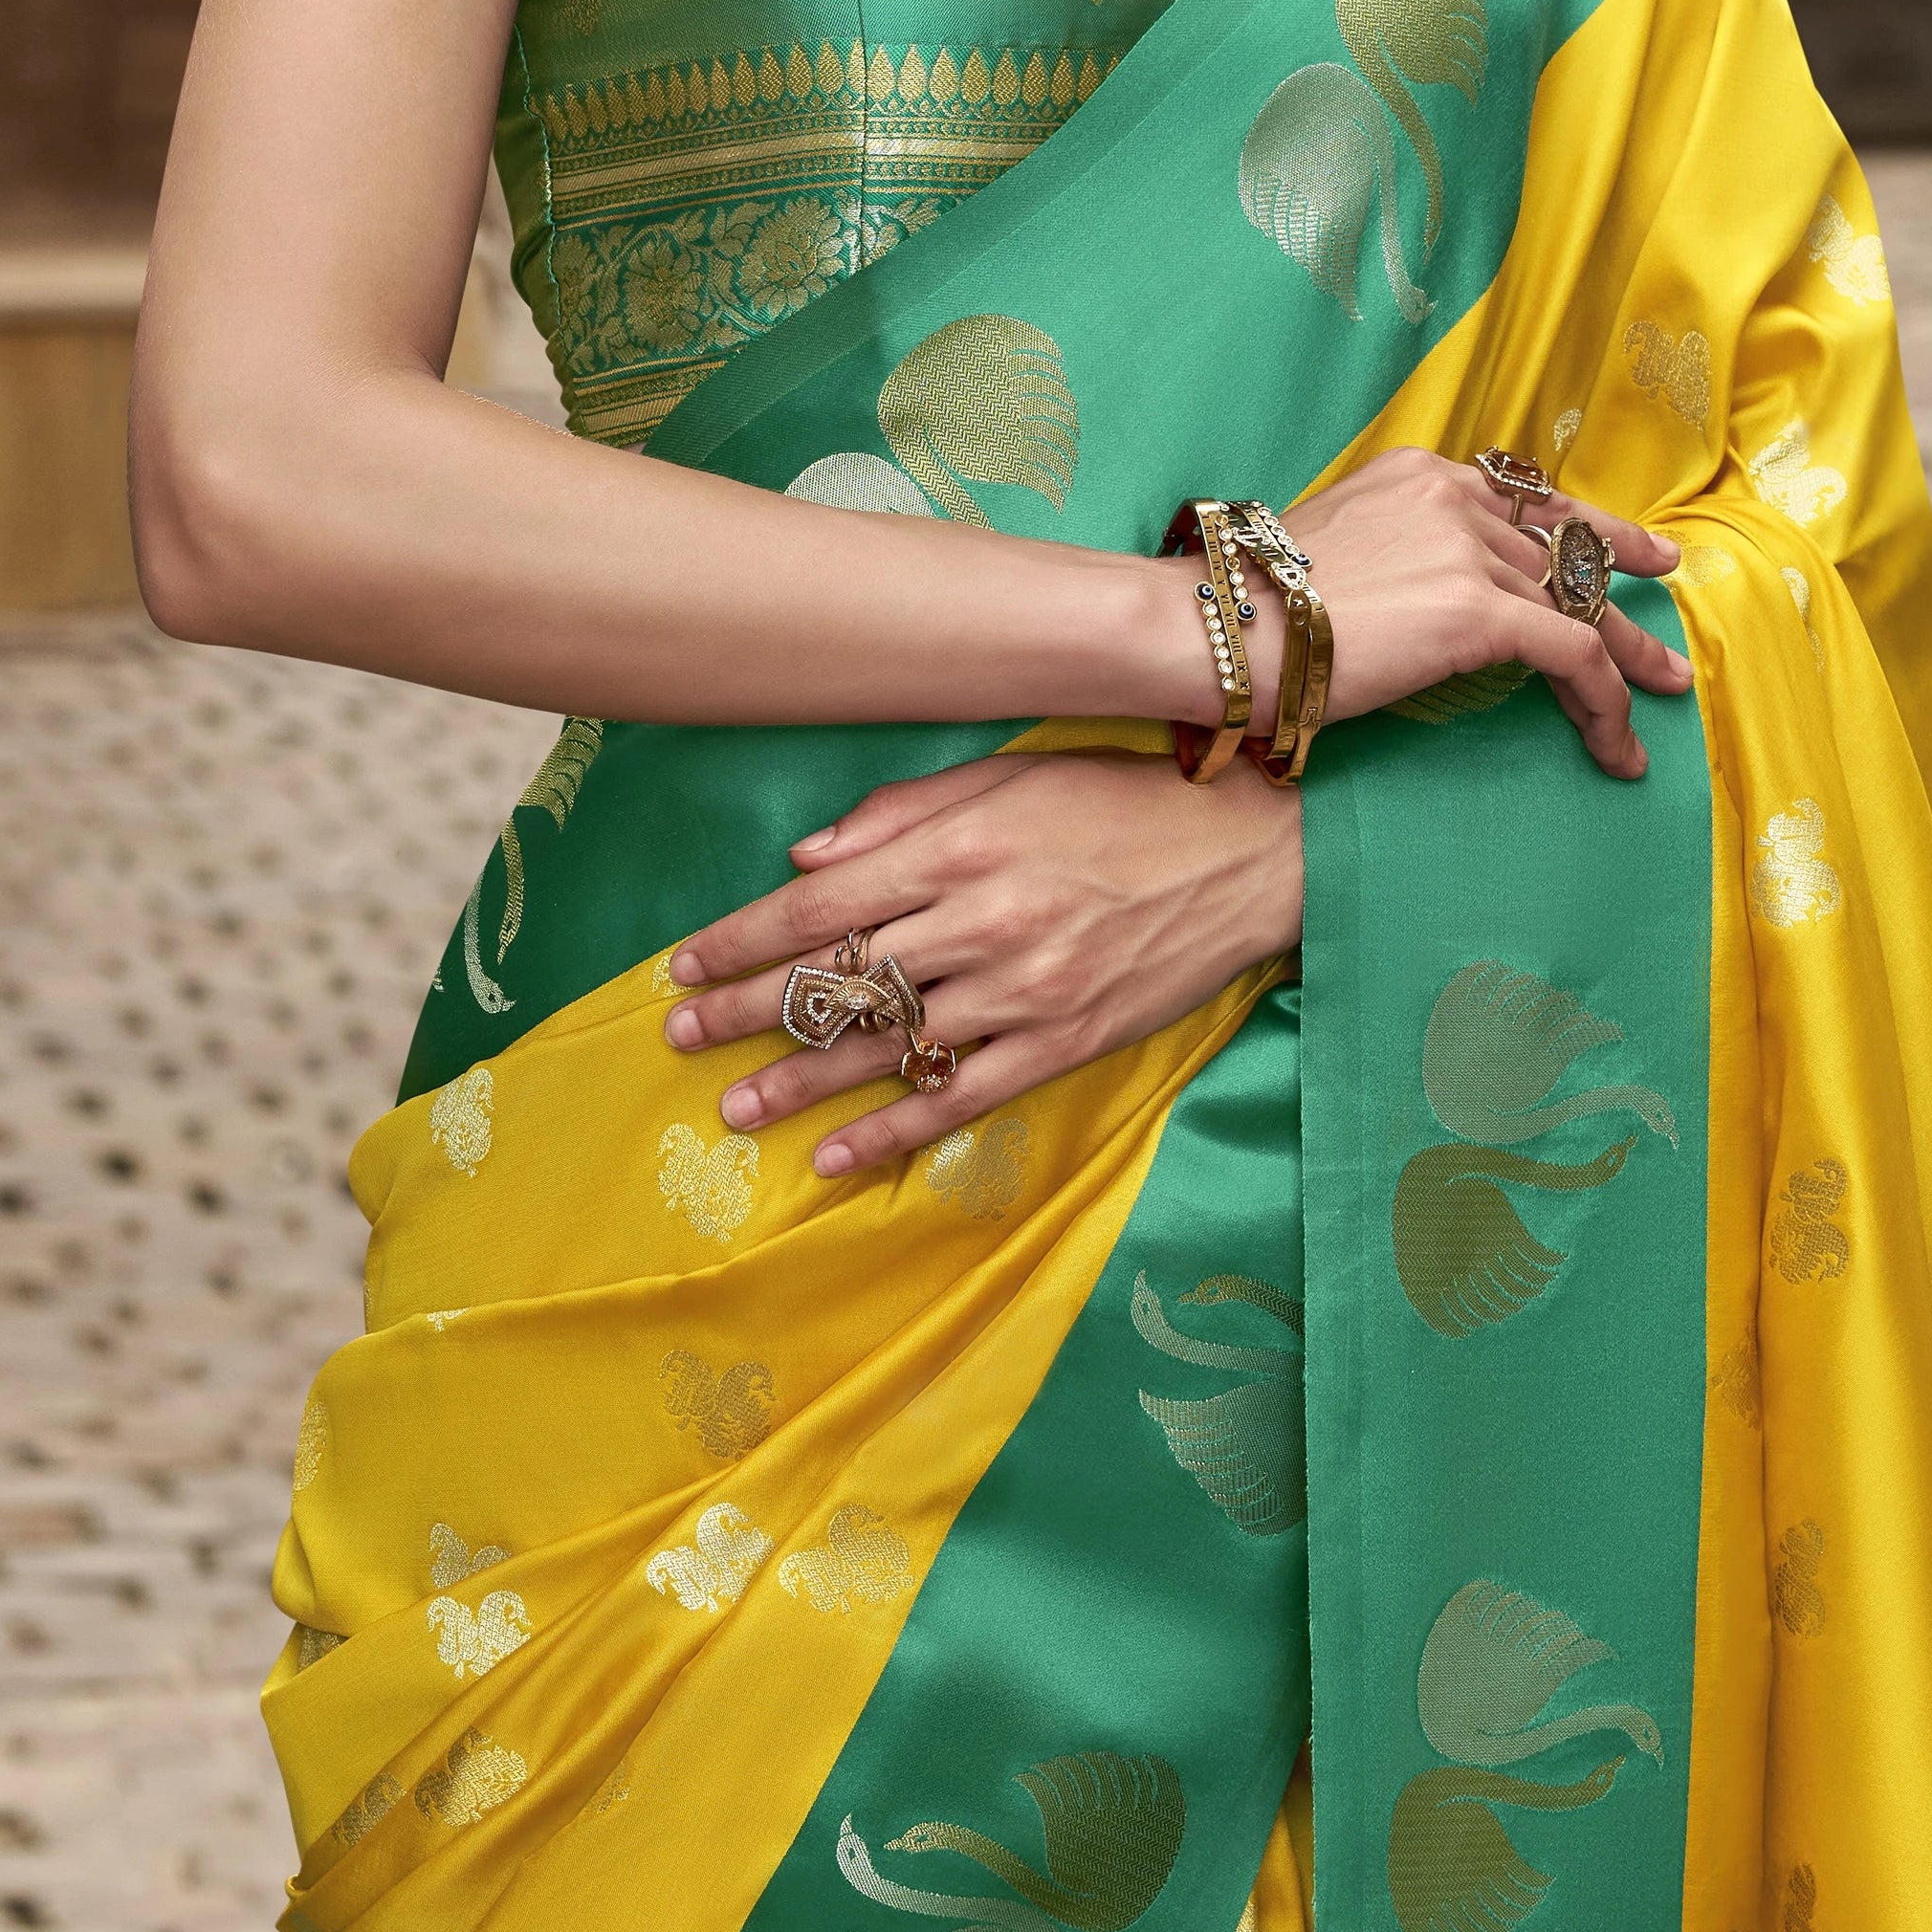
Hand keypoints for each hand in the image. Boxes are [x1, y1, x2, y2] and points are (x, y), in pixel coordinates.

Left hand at [662, 747, 1302, 1179]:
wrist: (1253, 856)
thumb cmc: (1127, 800)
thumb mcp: (1016, 774)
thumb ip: (906, 812)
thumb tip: (808, 857)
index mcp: (967, 843)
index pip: (826, 902)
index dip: (743, 938)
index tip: (681, 964)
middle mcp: (987, 918)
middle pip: (843, 978)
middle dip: (748, 1011)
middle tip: (679, 1040)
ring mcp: (1026, 989)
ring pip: (889, 1045)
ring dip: (799, 1081)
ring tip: (733, 1109)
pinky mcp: (1065, 1042)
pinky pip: (962, 1096)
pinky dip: (894, 1133)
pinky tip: (835, 1157)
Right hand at [1232, 447, 1689, 778]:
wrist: (1223, 626)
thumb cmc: (1251, 606)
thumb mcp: (1334, 549)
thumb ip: (1394, 552)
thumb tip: (1415, 598)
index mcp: (1422, 477)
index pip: (1526, 499)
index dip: (1587, 526)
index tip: (1632, 549)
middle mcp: (1455, 499)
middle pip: (1565, 550)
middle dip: (1624, 583)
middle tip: (1670, 608)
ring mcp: (1470, 552)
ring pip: (1582, 605)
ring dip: (1629, 660)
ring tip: (1666, 695)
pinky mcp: (1478, 612)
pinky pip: (1575, 657)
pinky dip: (1608, 703)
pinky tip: (1616, 746)